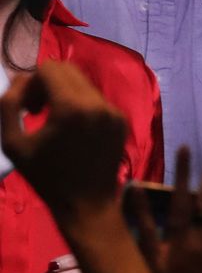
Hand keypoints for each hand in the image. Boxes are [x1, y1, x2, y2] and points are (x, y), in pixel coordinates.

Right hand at [0, 62, 127, 227]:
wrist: (86, 203)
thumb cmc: (45, 176)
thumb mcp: (12, 143)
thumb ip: (9, 105)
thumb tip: (19, 79)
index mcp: (72, 107)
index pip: (49, 69)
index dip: (30, 83)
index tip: (26, 108)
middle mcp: (98, 103)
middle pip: (67, 70)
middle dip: (46, 83)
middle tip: (34, 110)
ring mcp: (113, 111)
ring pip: (82, 83)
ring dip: (63, 93)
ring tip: (51, 120)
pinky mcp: (121, 120)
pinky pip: (96, 99)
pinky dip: (80, 105)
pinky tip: (71, 129)